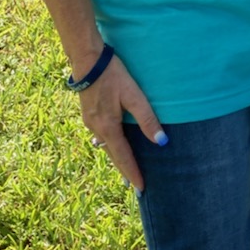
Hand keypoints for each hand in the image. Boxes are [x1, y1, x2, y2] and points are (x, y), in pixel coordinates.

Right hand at [77, 53, 166, 191]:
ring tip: (126, 169)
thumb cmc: (113, 75)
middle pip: (113, 155)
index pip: (123, 157)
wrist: (87, 61)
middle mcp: (96, 128)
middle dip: (124, 170)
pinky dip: (110, 145)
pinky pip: (101, 136)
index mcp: (108, 127)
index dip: (133, 173)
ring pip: (105, 146)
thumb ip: (147, 119)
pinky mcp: (88, 113)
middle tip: (134, 186)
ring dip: (116, 158)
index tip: (141, 189)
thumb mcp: (134, 95)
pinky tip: (113, 145)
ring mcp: (90, 121)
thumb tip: (161, 142)